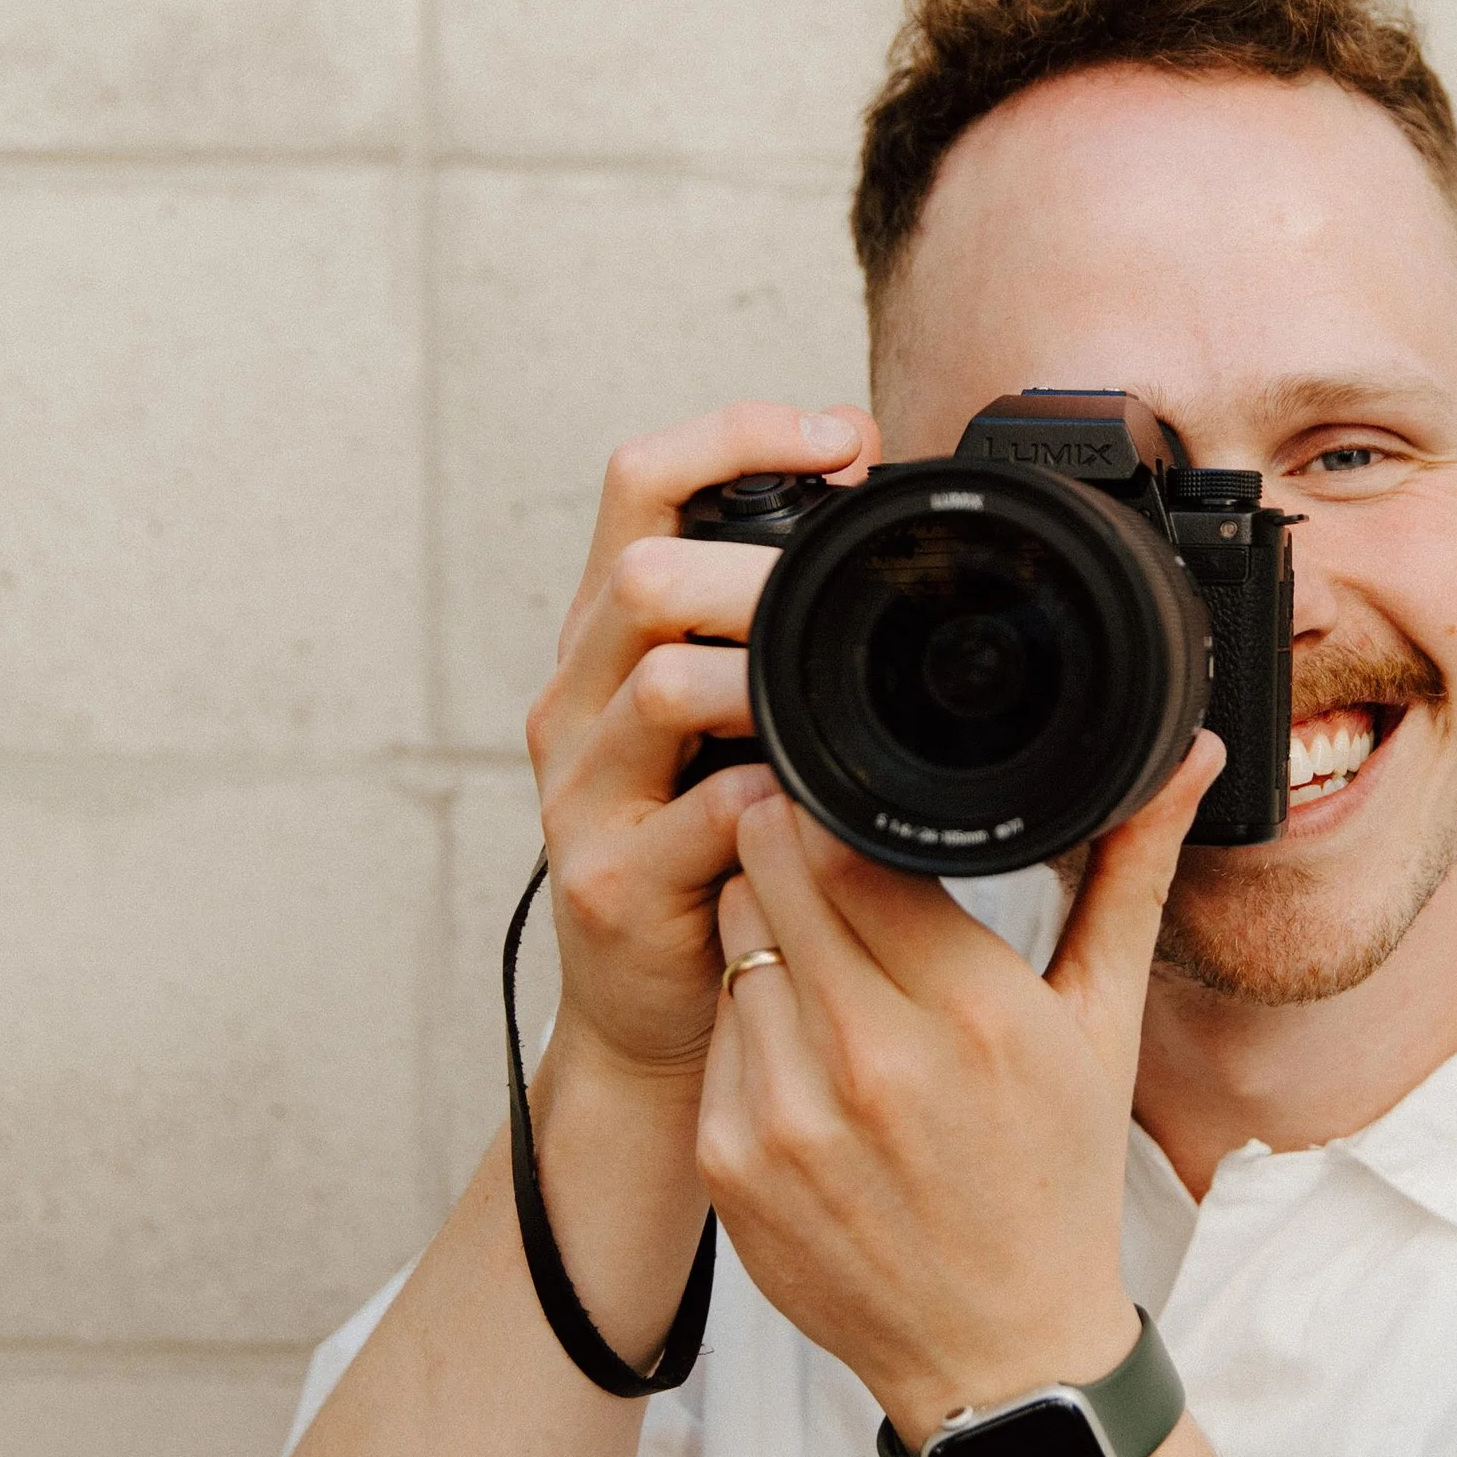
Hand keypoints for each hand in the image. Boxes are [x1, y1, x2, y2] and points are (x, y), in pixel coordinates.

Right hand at [524, 402, 876, 1088]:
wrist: (658, 1020)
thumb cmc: (714, 860)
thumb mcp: (732, 726)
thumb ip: (775, 635)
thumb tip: (881, 507)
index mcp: (608, 642)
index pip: (639, 484)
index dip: (735, 435)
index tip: (844, 436)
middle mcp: (576, 703)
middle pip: (639, 574)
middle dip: (757, 566)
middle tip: (853, 579)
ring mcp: (582, 794)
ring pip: (659, 685)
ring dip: (766, 676)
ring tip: (841, 687)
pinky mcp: (611, 884)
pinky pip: (702, 817)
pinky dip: (775, 800)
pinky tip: (825, 803)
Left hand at [695, 735, 1223, 1445]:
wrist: (998, 1354)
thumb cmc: (1058, 1179)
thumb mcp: (1104, 1026)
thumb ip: (1129, 874)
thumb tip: (1189, 753)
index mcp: (974, 1014)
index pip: (845, 845)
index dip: (833, 806)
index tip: (844, 795)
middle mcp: (871, 1062)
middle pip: (767, 873)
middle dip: (787, 846)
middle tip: (819, 850)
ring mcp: (787, 1116)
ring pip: (731, 943)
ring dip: (767, 930)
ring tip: (829, 962)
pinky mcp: (730, 1162)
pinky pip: (713, 1033)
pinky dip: (750, 1020)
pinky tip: (807, 1050)